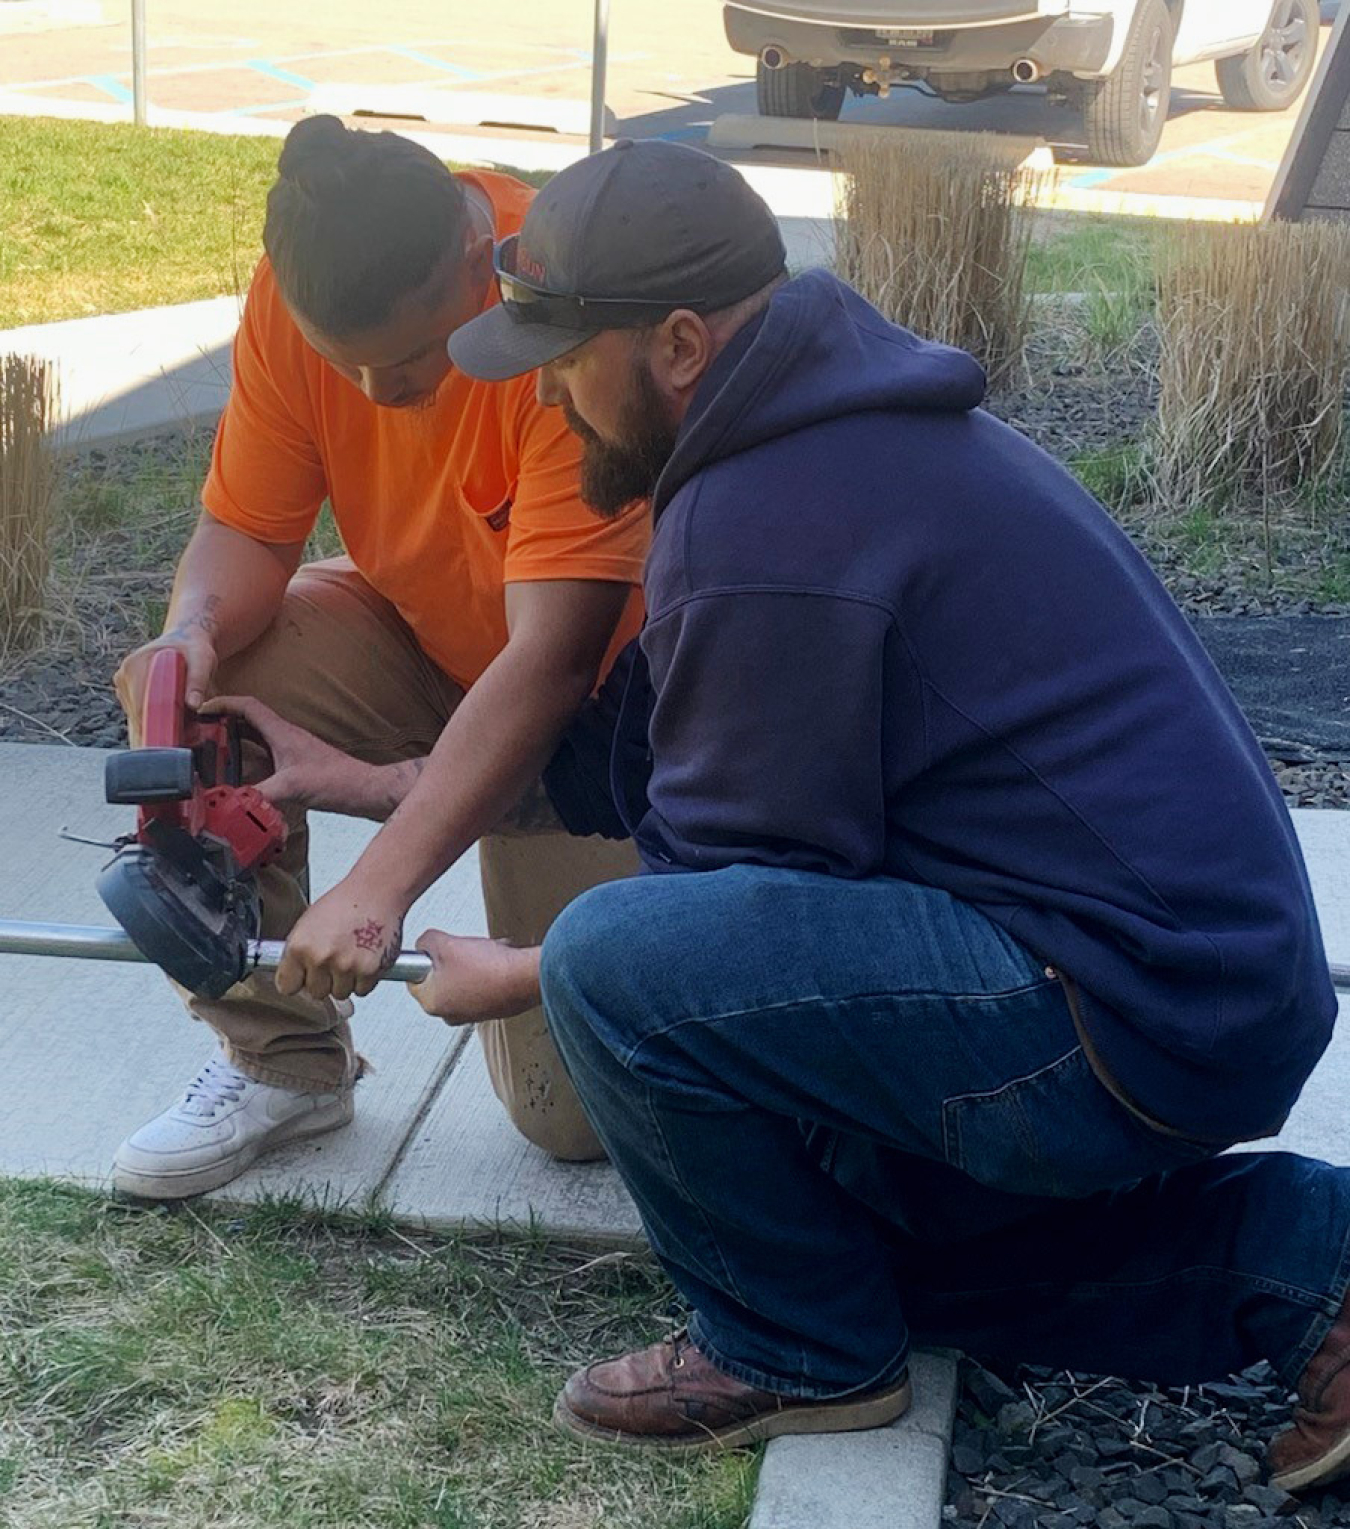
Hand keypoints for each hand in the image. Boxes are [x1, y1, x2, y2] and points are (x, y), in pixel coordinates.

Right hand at [115, 627, 217, 728]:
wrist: (185, 641)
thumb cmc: (194, 649)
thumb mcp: (203, 660)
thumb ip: (198, 681)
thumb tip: (193, 704)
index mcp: (136, 665)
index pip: (141, 705)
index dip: (157, 726)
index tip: (174, 739)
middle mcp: (125, 677)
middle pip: (139, 716)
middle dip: (162, 730)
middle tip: (189, 737)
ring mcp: (125, 687)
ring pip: (139, 719)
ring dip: (161, 728)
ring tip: (188, 728)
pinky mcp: (129, 695)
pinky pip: (142, 716)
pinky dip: (158, 723)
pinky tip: (178, 722)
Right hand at [206, 695, 372, 812]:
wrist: (363, 790)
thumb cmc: (337, 781)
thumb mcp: (292, 788)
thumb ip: (259, 794)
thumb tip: (232, 802)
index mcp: (282, 733)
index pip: (248, 706)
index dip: (223, 703)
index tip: (202, 707)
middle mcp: (286, 737)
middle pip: (249, 720)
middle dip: (224, 721)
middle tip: (202, 728)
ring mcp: (292, 750)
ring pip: (258, 737)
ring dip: (237, 739)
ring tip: (215, 747)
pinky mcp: (297, 765)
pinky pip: (267, 755)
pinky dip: (251, 759)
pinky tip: (244, 772)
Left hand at [275, 877, 407, 1002]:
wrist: (376, 891)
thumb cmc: (344, 903)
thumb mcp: (307, 925)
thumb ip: (297, 955)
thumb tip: (292, 979)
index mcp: (299, 947)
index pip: (287, 987)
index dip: (298, 980)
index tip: (304, 975)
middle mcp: (321, 958)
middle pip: (316, 993)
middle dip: (324, 980)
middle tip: (334, 959)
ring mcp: (346, 966)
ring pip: (340, 993)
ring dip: (345, 981)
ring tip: (350, 956)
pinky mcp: (369, 971)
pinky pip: (362, 990)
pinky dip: (364, 979)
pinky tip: (364, 958)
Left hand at [409, 930, 541, 1024]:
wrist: (526, 977)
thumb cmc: (489, 968)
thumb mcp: (445, 943)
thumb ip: (425, 942)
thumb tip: (424, 944)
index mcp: (432, 1003)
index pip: (413, 979)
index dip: (424, 958)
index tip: (433, 950)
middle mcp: (449, 1014)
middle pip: (440, 979)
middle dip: (451, 960)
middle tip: (463, 950)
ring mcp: (471, 1014)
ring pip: (461, 980)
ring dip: (470, 964)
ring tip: (484, 955)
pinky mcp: (489, 1009)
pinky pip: (480, 986)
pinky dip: (486, 973)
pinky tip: (496, 963)